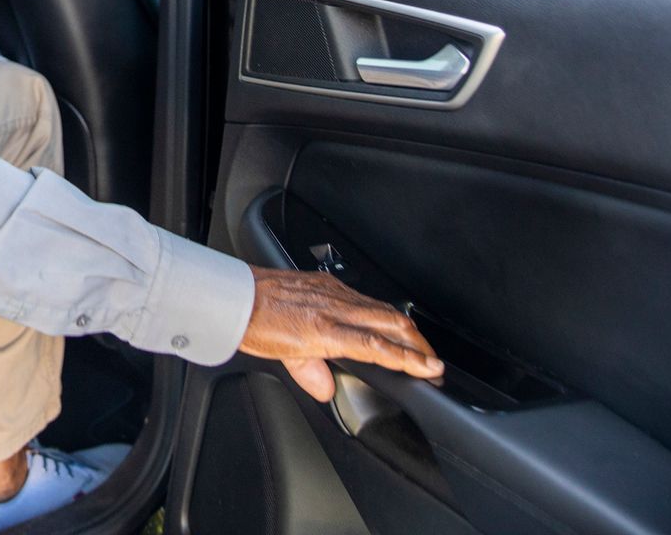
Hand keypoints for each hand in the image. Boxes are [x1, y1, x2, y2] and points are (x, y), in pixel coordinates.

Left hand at [239, 266, 442, 402]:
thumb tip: (328, 389)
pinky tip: (382, 319)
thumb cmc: (254, 323)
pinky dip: (380, 311)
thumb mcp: (283, 359)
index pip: (379, 347)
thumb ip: (312, 375)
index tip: (431, 368)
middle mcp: (334, 307)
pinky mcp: (327, 282)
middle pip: (391, 322)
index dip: (409, 359)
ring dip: (403, 327)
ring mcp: (332, 292)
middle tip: (433, 359)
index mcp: (325, 330)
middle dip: (418, 343)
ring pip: (380, 308)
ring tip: (416, 343)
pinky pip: (363, 296)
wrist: (237, 294)